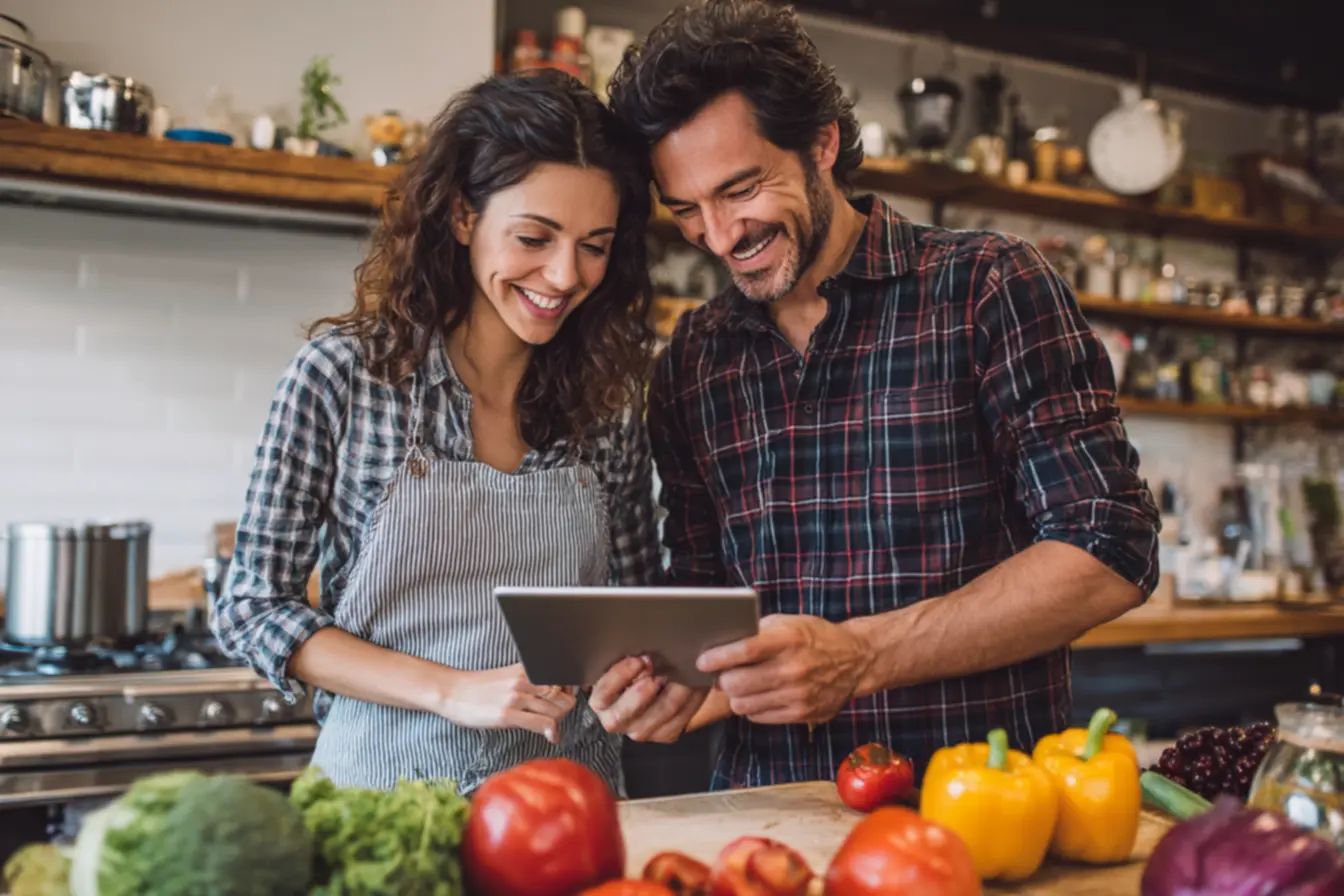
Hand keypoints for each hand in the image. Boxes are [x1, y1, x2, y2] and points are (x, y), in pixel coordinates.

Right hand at [438, 663, 575, 743]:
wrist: (451, 691)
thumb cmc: (479, 686)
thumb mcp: (507, 676)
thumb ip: (529, 680)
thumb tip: (552, 692)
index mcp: (525, 669)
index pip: (562, 677)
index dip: (570, 691)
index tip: (567, 700)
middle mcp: (523, 680)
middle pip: (563, 696)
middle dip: (566, 709)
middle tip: (558, 717)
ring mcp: (515, 697)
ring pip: (555, 711)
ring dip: (559, 722)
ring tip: (553, 728)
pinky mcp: (507, 714)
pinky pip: (541, 723)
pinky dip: (552, 732)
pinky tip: (551, 737)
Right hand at [589, 656, 708, 742]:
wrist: (655, 685)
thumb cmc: (635, 668)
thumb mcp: (625, 661)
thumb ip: (627, 658)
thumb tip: (641, 652)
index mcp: (602, 701)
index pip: (603, 693)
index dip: (620, 676)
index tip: (638, 660)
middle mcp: (617, 721)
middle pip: (625, 713)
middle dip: (644, 690)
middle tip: (658, 670)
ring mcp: (641, 731)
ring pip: (659, 713)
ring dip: (673, 691)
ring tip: (681, 671)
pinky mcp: (664, 735)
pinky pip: (680, 718)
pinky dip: (691, 698)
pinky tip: (694, 682)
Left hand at [697, 614, 872, 725]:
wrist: (856, 660)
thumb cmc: (816, 637)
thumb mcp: (789, 623)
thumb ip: (757, 632)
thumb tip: (721, 643)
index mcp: (789, 639)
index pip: (744, 651)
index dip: (718, 657)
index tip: (702, 661)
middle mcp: (793, 669)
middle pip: (738, 683)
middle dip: (723, 680)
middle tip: (723, 674)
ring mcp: (798, 695)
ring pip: (744, 705)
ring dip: (736, 696)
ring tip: (743, 685)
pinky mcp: (802, 714)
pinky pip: (759, 717)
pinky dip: (753, 707)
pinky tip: (761, 695)